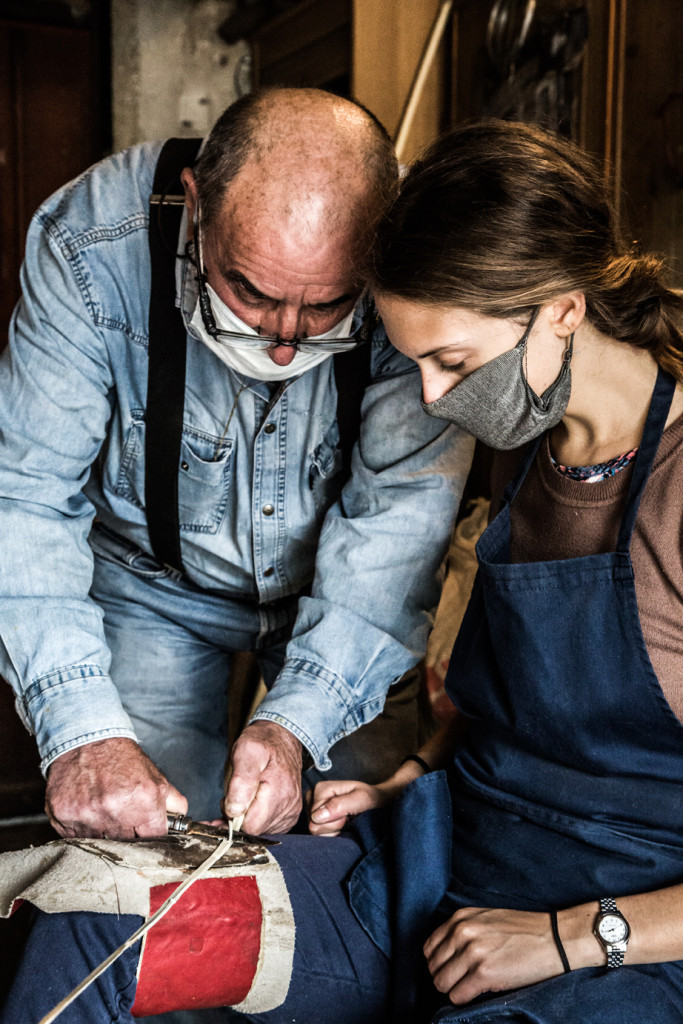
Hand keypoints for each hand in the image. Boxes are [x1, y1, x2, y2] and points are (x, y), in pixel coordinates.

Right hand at [45, 737, 186, 839]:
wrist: (86, 738)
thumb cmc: (122, 758)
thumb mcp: (155, 777)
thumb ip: (174, 803)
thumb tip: (184, 824)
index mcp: (144, 799)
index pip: (153, 840)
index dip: (151, 840)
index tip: (146, 836)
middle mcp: (115, 808)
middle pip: (126, 847)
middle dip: (127, 838)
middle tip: (123, 823)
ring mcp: (87, 814)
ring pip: (99, 845)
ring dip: (103, 835)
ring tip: (103, 814)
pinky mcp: (64, 814)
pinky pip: (74, 839)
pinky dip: (81, 831)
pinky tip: (86, 813)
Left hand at [224, 721, 302, 833]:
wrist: (281, 739)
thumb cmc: (263, 743)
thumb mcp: (246, 750)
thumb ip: (241, 781)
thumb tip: (235, 810)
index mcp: (280, 792)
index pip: (250, 826)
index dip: (234, 815)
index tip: (229, 798)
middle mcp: (289, 806)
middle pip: (255, 831)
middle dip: (239, 817)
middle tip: (234, 795)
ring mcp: (291, 812)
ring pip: (260, 831)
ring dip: (247, 818)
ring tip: (244, 796)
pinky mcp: (290, 815)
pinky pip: (268, 828)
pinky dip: (256, 819)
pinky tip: (252, 804)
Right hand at [308, 779, 392, 835]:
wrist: (377, 802)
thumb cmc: (371, 799)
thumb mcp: (362, 799)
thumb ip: (340, 805)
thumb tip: (316, 817)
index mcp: (321, 788)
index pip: (316, 817)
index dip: (335, 821)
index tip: (349, 814)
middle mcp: (313, 797)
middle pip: (313, 826)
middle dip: (334, 827)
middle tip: (348, 818)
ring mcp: (313, 808)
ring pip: (315, 832)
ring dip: (333, 830)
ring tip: (346, 820)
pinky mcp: (316, 818)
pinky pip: (318, 835)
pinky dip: (332, 833)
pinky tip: (341, 825)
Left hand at [424, 906, 565, 1005]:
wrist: (556, 939)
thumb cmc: (524, 931)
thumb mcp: (487, 919)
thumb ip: (464, 930)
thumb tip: (446, 953)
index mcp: (461, 918)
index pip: (430, 947)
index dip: (439, 962)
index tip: (452, 969)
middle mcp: (462, 932)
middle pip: (433, 967)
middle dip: (446, 977)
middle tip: (463, 981)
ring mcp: (472, 953)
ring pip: (442, 983)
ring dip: (454, 990)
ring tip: (471, 987)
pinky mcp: (484, 974)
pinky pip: (457, 996)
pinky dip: (464, 999)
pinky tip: (479, 993)